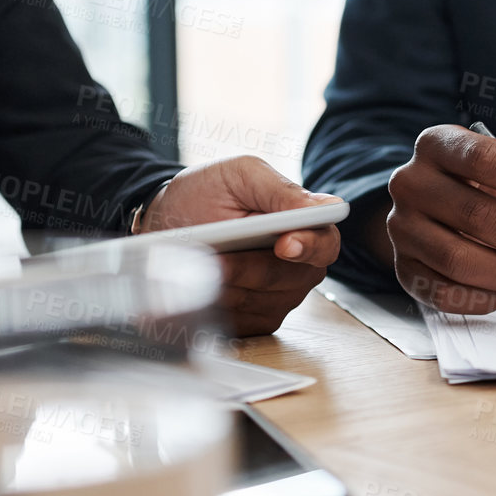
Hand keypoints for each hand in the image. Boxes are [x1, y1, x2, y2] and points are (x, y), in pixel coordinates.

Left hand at [139, 155, 341, 336]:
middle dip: (249, 266)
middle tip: (213, 254)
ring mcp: (282, 294)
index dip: (310, 246)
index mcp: (307, 224)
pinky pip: (245, 320)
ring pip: (263, 300)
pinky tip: (202, 282)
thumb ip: (280, 190)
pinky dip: (218, 301)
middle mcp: (302, 264)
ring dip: (227, 282)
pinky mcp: (259, 319)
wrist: (169, 222)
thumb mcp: (240, 175)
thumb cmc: (208, 194)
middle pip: (292, 278)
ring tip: (201, 261)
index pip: (326, 243)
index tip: (283, 245)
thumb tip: (324, 207)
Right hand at [379, 124, 495, 314]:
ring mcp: (402, 228)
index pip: (483, 158)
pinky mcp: (404, 269)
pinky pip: (445, 294)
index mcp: (439, 144)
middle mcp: (411, 183)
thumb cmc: (492, 186)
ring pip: (458, 260)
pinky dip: (486, 298)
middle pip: (476, 214)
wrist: (445, 214)